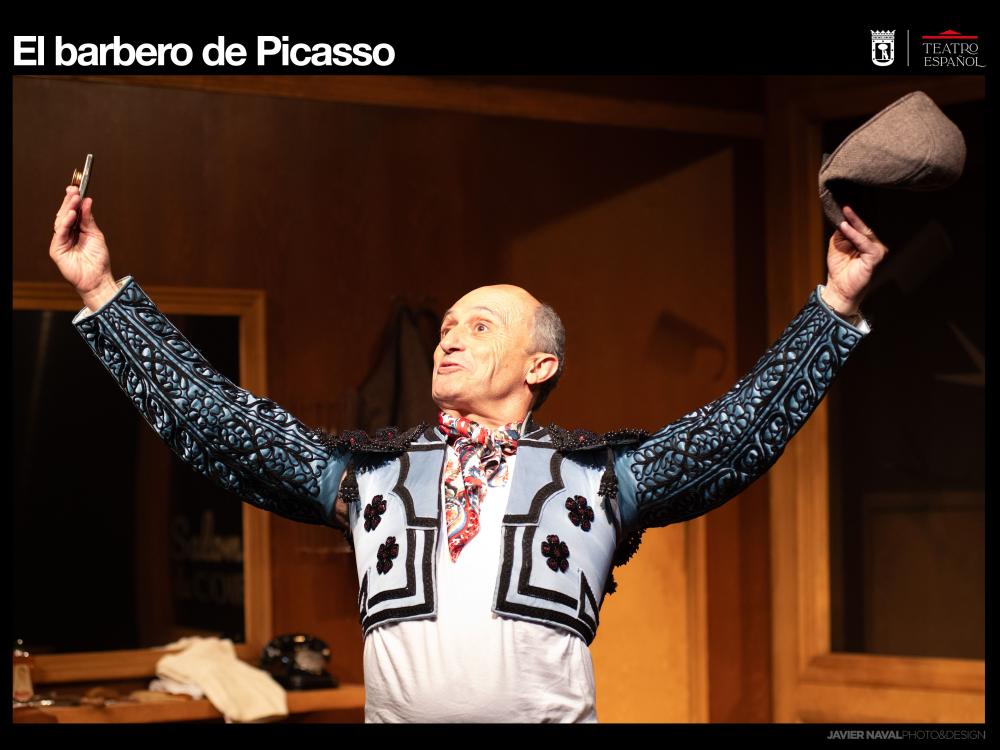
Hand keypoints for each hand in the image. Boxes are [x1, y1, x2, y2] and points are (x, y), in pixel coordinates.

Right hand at [49, 185, 117, 309]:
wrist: (98, 278)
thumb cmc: (98, 259)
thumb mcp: (96, 235)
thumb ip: (89, 219)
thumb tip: (87, 201)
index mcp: (76, 230)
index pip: (72, 212)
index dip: (72, 200)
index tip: (76, 188)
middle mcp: (67, 234)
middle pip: (65, 214)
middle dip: (69, 202)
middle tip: (74, 190)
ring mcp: (61, 241)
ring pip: (61, 221)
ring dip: (68, 209)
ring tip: (74, 199)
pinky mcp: (57, 250)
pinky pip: (60, 233)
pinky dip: (65, 223)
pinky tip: (72, 215)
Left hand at [823, 205, 888, 315]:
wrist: (838, 286)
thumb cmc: (839, 267)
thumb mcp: (837, 245)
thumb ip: (842, 233)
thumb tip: (842, 219)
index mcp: (865, 241)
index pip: (861, 226)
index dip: (853, 217)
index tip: (844, 207)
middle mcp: (873, 244)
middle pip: (864, 227)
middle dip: (854, 217)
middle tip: (846, 208)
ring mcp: (876, 251)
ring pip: (865, 233)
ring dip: (854, 225)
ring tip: (844, 217)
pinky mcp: (875, 257)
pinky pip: (865, 243)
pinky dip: (855, 235)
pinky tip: (845, 228)